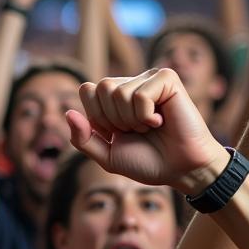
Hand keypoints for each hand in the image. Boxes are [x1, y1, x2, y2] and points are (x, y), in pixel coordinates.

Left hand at [65, 69, 226, 194]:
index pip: (86, 90)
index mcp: (114, 99)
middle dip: (113, 119)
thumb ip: (83, 139)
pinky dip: (146, 116)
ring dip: (132, 120)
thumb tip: (68, 113)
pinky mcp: (167, 78)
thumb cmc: (148, 162)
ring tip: (150, 127)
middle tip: (135, 130)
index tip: (117, 133)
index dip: (97, 118)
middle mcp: (130, 84)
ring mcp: (149, 79)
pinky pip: (139, 95)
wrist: (180, 170)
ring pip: (119, 92)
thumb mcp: (108, 157)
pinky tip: (161, 121)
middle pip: (100, 88)